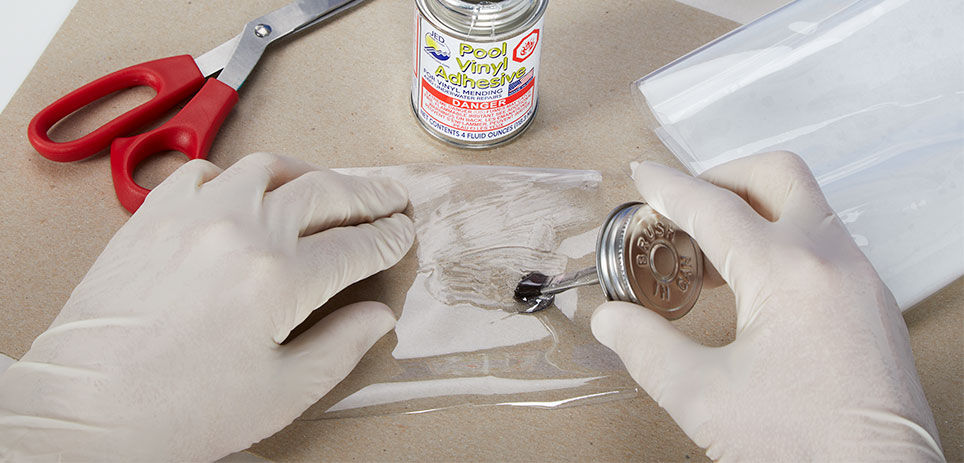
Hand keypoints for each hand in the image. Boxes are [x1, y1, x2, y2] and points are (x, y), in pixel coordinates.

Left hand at [0, 153, 414, 460]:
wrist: (87, 408)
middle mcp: (241, 231)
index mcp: (280, 279)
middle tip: (389, 196)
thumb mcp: (281, 393)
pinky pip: (203, 172)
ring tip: (327, 186)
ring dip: (308, 174)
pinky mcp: (153, 216)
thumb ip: (340, 346)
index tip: (402, 233)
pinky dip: (236, 175)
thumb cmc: (179, 411)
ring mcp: (193, 215)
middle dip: (367, 194)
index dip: (388, 239)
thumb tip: (378, 316)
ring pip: (267, 167)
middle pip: (323, 193)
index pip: (355, 246)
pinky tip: (246, 193)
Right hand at [591, 152, 943, 460]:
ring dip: (752, 211)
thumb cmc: (806, 447)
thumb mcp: (702, 398)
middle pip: (775, 175)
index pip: (713, 207)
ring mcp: (860, 278)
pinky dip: (781, 240)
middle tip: (684, 207)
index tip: (643, 175)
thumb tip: (611, 320)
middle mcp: (832, 260)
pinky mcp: (872, 302)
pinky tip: (752, 286)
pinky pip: (823, 241)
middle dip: (722, 177)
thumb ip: (646, 348)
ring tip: (709, 257)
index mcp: (787, 272)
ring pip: (804, 205)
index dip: (668, 187)